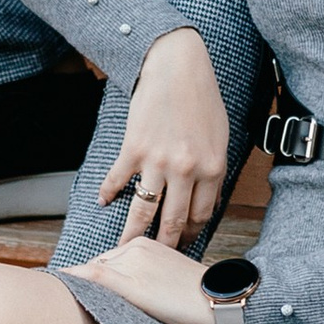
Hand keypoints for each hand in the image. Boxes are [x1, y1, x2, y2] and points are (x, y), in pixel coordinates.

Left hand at [68, 238, 217, 323]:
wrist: (223, 302)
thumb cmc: (201, 295)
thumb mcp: (170, 276)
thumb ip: (146, 274)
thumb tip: (128, 288)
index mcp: (146, 243)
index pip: (109, 258)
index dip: (93, 273)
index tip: (78, 282)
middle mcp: (136, 248)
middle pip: (98, 263)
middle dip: (83, 278)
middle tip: (64, 291)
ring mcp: (133, 265)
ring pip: (94, 270)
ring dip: (77, 280)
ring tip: (56, 291)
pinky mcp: (133, 286)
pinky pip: (96, 277)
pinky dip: (76, 279)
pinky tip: (59, 282)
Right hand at [96, 26, 227, 246]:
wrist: (178, 67)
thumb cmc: (202, 99)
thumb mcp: (220, 138)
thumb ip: (213, 172)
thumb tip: (206, 202)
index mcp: (212, 169)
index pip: (200, 216)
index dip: (190, 234)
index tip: (181, 242)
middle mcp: (186, 171)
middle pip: (172, 222)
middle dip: (163, 245)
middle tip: (154, 256)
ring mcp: (158, 162)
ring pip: (143, 212)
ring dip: (131, 235)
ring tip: (123, 248)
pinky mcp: (133, 149)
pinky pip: (117, 181)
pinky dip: (108, 193)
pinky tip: (103, 201)